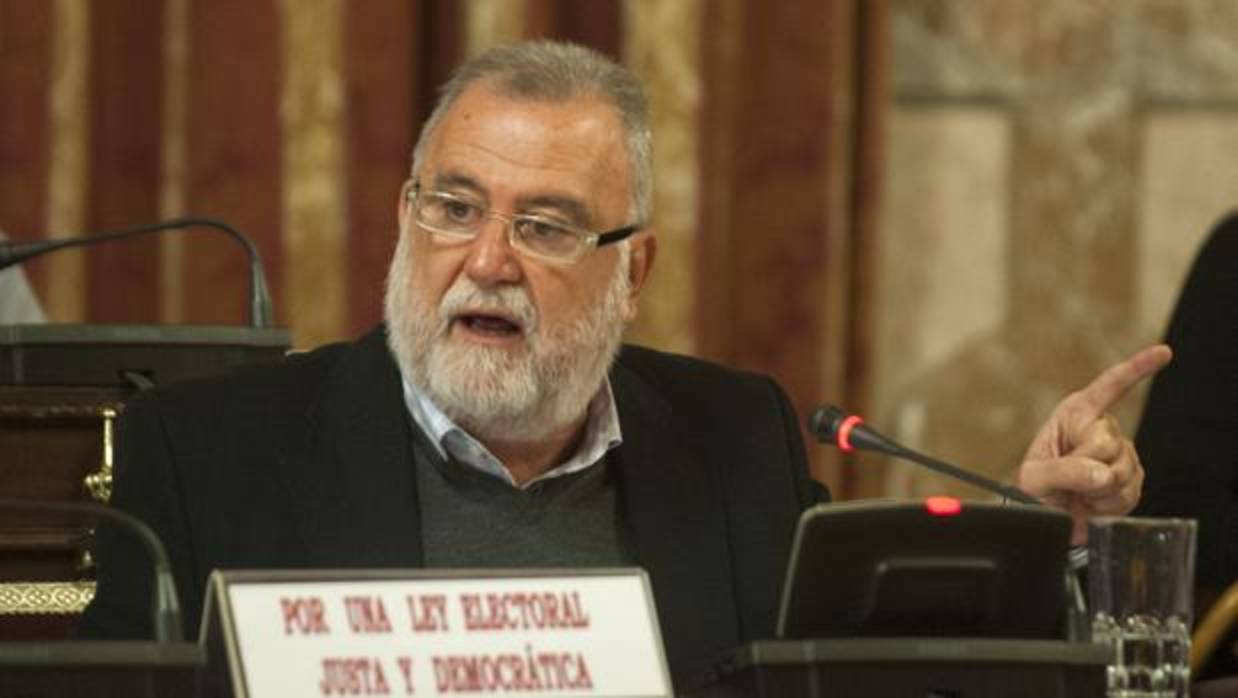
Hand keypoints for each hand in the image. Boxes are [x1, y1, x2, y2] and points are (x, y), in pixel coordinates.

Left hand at [1016, 344, 1172, 543]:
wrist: (1047, 511)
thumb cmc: (1034, 487)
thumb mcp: (1033, 477)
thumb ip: (1061, 472)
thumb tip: (1100, 473)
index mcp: (1076, 413)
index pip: (1109, 387)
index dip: (1137, 368)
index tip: (1163, 353)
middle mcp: (1103, 428)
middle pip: (1107, 445)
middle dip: (1084, 469)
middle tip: (1065, 482)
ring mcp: (1122, 454)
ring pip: (1120, 473)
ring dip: (1095, 491)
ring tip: (1076, 493)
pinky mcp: (1133, 479)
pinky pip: (1127, 494)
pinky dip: (1106, 505)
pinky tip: (1091, 502)